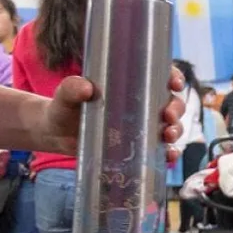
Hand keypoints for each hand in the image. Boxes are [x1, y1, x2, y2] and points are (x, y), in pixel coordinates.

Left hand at [37, 70, 185, 161]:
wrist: (56, 134)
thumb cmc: (63, 108)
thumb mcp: (66, 95)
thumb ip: (71, 89)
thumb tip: (85, 87)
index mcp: (129, 85)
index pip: (158, 76)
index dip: (173, 77)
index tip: (174, 83)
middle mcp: (141, 104)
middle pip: (170, 103)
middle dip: (176, 109)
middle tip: (168, 116)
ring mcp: (141, 126)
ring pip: (169, 126)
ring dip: (176, 130)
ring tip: (168, 136)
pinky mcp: (137, 147)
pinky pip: (159, 150)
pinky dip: (168, 153)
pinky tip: (169, 156)